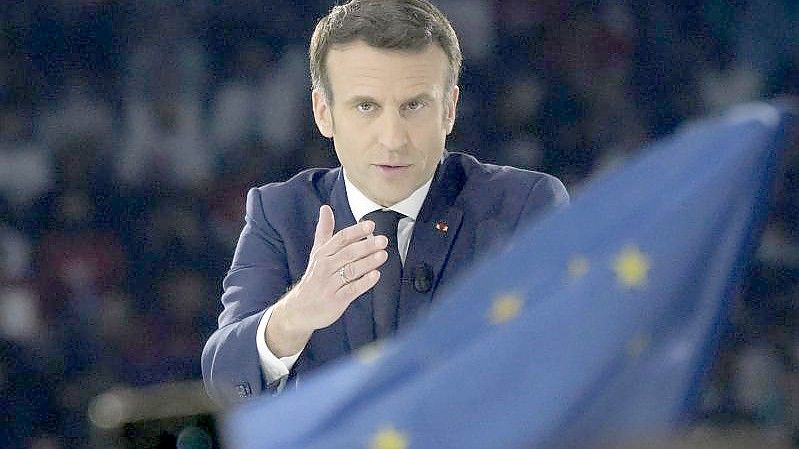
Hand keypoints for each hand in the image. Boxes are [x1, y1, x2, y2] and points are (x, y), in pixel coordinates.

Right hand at [266, 205, 388, 355]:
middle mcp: (325, 267)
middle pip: (347, 253)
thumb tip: (325, 208)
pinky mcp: (336, 300)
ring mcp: (330, 284)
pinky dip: (364, 283)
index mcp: (322, 254)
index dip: (356, 231)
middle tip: (382, 240)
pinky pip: (351, 290)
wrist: (299, 309)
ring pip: (350, 271)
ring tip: (382, 255)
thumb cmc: (314, 277)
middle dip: (366, 246)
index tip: (370, 225)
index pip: (340, 239)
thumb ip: (324, 231)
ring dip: (368, 262)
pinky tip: (376, 275)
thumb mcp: (317, 253)